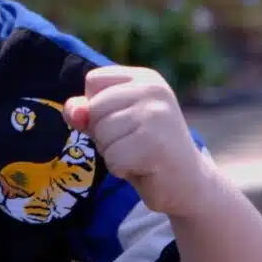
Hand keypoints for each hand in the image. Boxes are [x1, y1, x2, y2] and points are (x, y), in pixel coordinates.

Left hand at [63, 66, 206, 216]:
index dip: (97, 107)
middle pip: (94, 108)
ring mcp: (157, 115)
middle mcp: (153, 90)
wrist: (187, 183)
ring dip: (113, 153)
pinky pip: (113, 158)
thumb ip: (87, 112)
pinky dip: (121, 169)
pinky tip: (144, 167)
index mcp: (145, 78)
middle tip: (134, 143)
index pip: (94, 81)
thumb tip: (73, 111)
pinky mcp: (155, 144)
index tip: (124, 122)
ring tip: (139, 155)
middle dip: (103, 134)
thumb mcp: (112, 123)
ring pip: (102, 134)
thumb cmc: (144, 149)